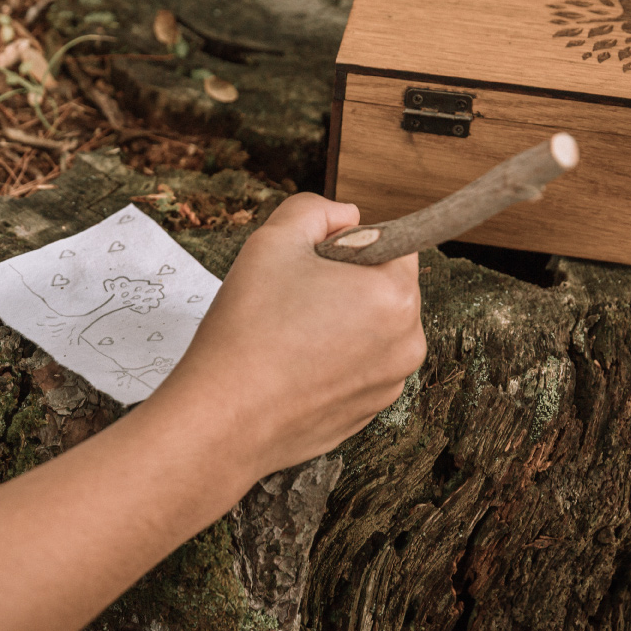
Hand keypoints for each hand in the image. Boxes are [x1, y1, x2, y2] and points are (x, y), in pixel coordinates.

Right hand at [148, 193, 425, 481]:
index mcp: (395, 295)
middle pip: (384, 291)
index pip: (393, 245)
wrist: (223, 418)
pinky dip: (330, 364)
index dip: (347, 246)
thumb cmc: (248, 328)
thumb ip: (315, 211)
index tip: (308, 265)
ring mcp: (388, 386)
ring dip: (338, 326)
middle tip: (288, 300)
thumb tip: (347, 216)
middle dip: (345, 286)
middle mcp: (407, 344)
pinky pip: (355, 372)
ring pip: (370, 334)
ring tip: (285, 337)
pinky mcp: (365, 415)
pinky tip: (288, 369)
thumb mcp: (272, 241)